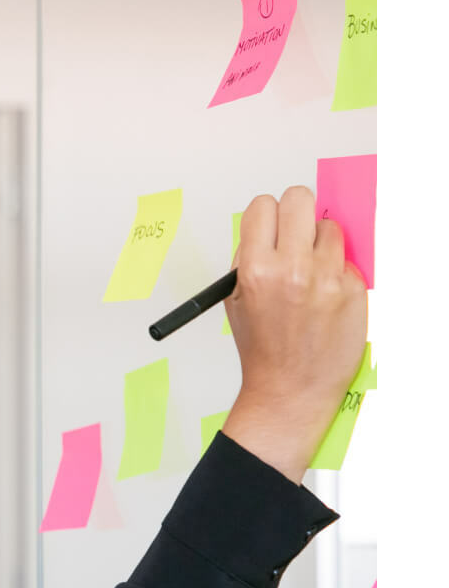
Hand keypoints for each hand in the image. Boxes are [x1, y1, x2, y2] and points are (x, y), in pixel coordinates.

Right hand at [222, 186, 367, 481]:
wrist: (291, 388)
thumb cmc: (263, 349)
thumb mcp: (236, 301)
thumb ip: (247, 261)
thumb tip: (263, 231)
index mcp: (255, 269)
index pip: (263, 206)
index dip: (265, 215)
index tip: (270, 225)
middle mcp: (292, 267)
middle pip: (299, 199)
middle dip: (295, 212)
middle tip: (295, 231)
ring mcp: (326, 277)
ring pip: (329, 227)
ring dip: (319, 242)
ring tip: (311, 270)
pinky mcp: (352, 288)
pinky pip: (346, 259)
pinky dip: (336, 270)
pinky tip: (324, 294)